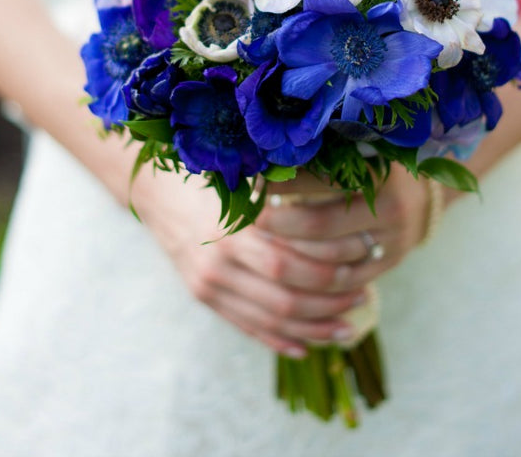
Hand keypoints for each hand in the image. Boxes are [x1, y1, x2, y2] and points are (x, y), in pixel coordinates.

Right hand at [132, 166, 370, 357]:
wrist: (156, 189)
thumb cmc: (212, 174)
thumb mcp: (245, 177)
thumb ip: (284, 197)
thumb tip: (342, 207)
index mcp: (234, 227)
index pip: (291, 262)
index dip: (330, 268)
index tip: (362, 261)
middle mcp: (219, 261)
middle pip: (284, 297)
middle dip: (329, 301)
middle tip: (363, 294)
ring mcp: (209, 284)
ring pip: (270, 319)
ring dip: (313, 327)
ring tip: (347, 326)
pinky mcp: (204, 297)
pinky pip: (247, 327)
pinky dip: (280, 340)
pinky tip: (307, 345)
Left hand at [255, 164, 430, 295]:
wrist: (424, 191)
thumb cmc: (378, 159)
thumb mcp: (359, 146)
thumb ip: (321, 152)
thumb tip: (263, 154)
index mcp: (381, 170)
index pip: (320, 179)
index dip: (283, 182)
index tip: (252, 180)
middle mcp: (391, 208)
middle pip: (320, 225)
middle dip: (278, 223)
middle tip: (249, 216)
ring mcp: (392, 242)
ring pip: (328, 260)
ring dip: (289, 254)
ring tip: (260, 243)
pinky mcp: (388, 265)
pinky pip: (342, 282)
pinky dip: (311, 279)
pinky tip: (285, 268)